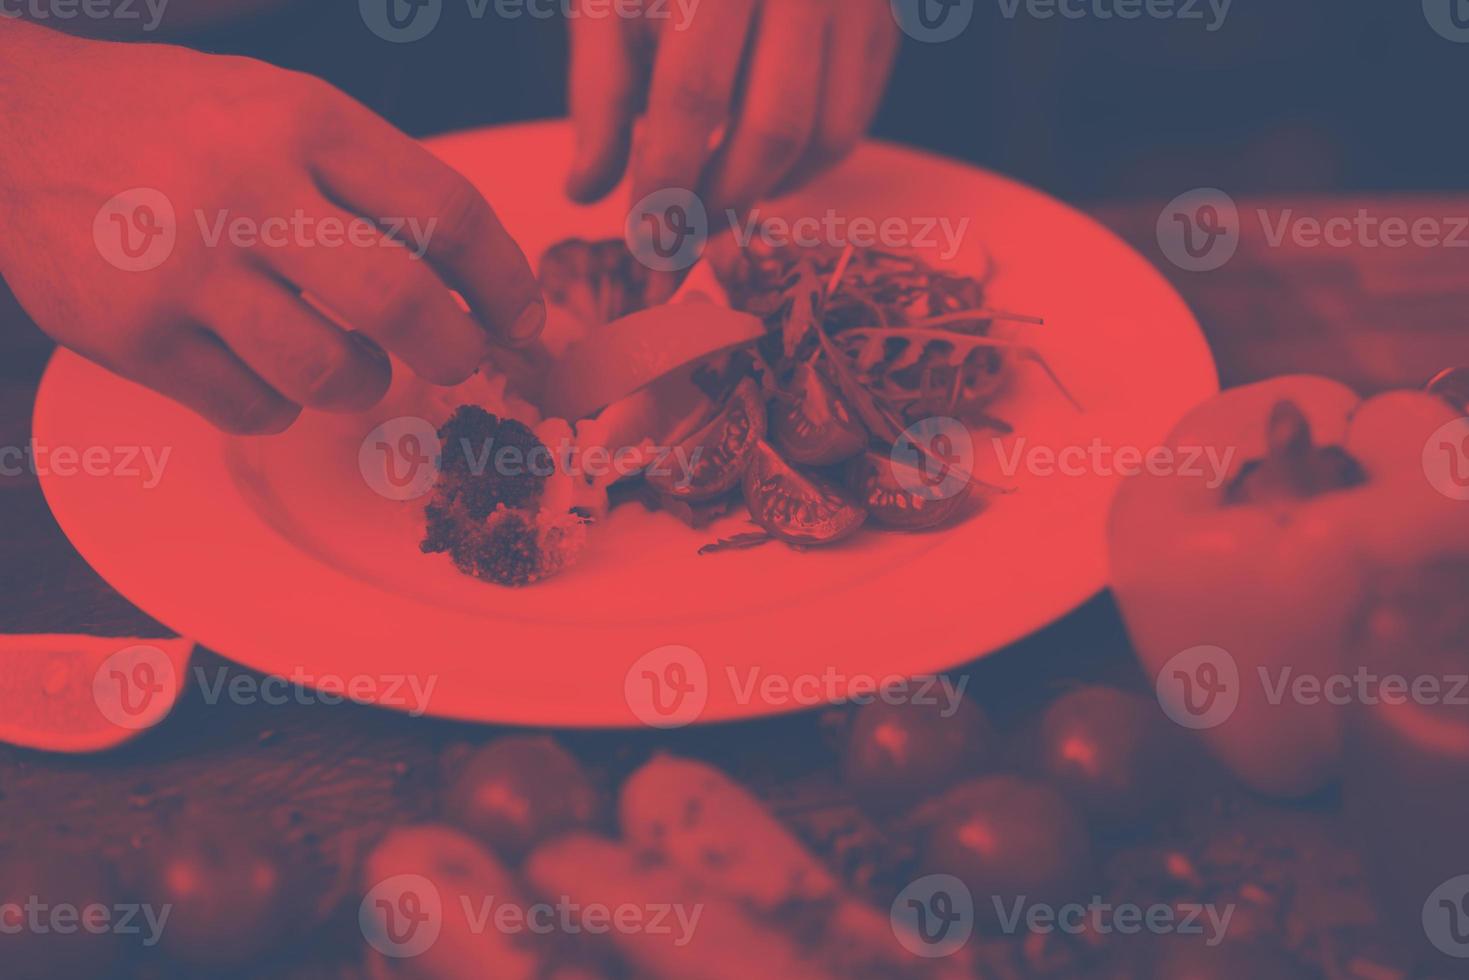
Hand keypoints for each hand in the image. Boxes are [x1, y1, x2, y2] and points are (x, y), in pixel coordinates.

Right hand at [0, 23, 543, 433]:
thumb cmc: (177, 125)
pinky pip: (253, 409)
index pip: (445, 213)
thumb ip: (372, 182)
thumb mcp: (283, 109)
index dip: (503, 282)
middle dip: (454, 351)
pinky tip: (263, 366)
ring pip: (328, 373)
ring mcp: (185, 268)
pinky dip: (280, 405)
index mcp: (305, 122)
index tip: (522, 319)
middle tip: (459, 360)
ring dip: (364, 386)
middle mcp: (248, 189)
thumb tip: (474, 281)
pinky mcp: (133, 336)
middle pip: (400, 303)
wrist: (18, 124)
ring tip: (351, 363)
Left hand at [565, 0, 898, 210]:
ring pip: (826, 134)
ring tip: (713, 197)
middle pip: (774, 125)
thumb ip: (601, 89)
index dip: (666, 179)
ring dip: (766, 189)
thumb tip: (587, 191)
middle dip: (721, 201)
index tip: (644, 243)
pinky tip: (755, 165)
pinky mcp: (880, 21)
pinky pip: (852, 120)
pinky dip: (803, 164)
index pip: (693, 92)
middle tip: (679, 239)